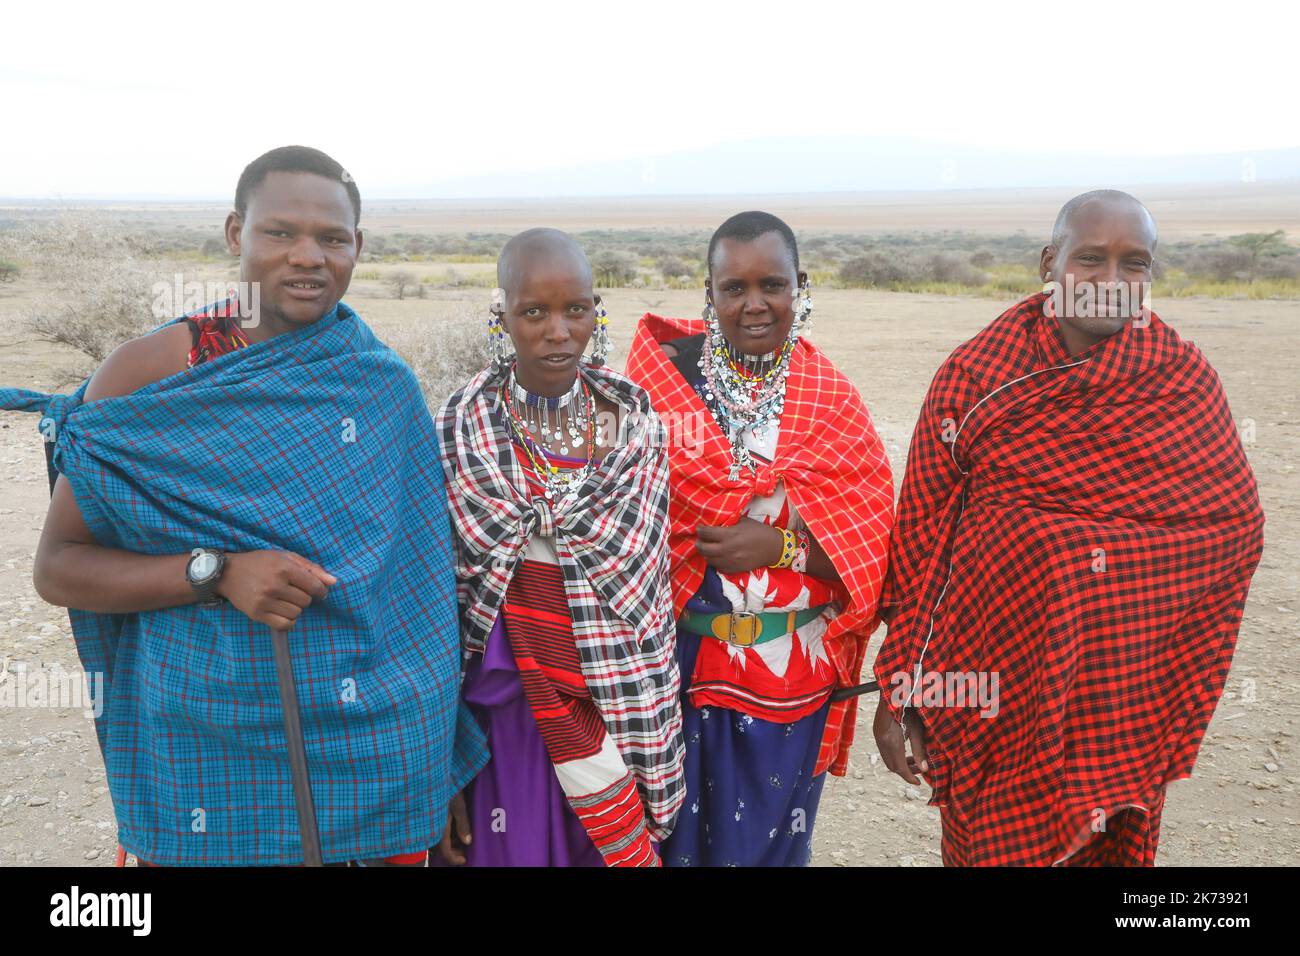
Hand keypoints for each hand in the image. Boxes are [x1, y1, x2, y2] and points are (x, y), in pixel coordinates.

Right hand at [215, 550, 335, 630]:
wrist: (229, 573)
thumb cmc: (261, 563)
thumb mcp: (286, 557)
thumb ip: (312, 568)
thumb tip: (334, 582)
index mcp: (284, 568)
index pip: (315, 587)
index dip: (320, 590)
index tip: (317, 591)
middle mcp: (274, 585)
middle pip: (306, 601)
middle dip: (304, 597)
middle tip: (293, 591)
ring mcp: (264, 601)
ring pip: (296, 613)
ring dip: (295, 608)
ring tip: (284, 599)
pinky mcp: (257, 614)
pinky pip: (284, 625)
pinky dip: (288, 621)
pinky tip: (282, 611)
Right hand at [435, 791, 471, 864]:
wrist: (433, 774)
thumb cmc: (448, 788)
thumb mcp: (458, 806)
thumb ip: (463, 824)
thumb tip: (467, 842)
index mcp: (438, 826)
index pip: (444, 850)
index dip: (454, 858)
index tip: (464, 860)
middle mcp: (431, 826)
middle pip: (439, 846)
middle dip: (451, 852)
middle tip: (463, 852)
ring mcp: (429, 820)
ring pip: (437, 838)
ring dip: (448, 842)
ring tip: (460, 841)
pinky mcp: (429, 814)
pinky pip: (435, 829)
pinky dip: (444, 834)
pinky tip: (453, 829)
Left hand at [694, 519, 783, 574]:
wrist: (773, 548)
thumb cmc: (759, 531)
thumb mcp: (744, 521)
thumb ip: (729, 522)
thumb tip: (716, 522)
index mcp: (729, 535)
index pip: (706, 533)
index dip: (700, 530)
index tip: (700, 528)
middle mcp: (727, 549)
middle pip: (703, 548)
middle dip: (699, 543)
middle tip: (700, 540)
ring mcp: (730, 561)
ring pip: (708, 560)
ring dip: (706, 554)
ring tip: (708, 548)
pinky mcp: (734, 569)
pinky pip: (718, 567)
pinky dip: (715, 562)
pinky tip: (718, 557)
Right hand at [873, 695, 929, 785]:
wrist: (894, 690)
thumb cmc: (909, 706)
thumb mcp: (917, 729)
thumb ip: (919, 750)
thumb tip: (924, 768)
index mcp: (892, 742)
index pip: (900, 767)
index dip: (910, 777)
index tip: (919, 782)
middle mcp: (881, 741)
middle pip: (892, 765)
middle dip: (906, 771)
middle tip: (920, 770)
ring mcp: (877, 736)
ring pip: (887, 758)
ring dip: (900, 763)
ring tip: (915, 760)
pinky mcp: (877, 732)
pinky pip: (884, 750)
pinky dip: (895, 755)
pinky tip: (905, 750)